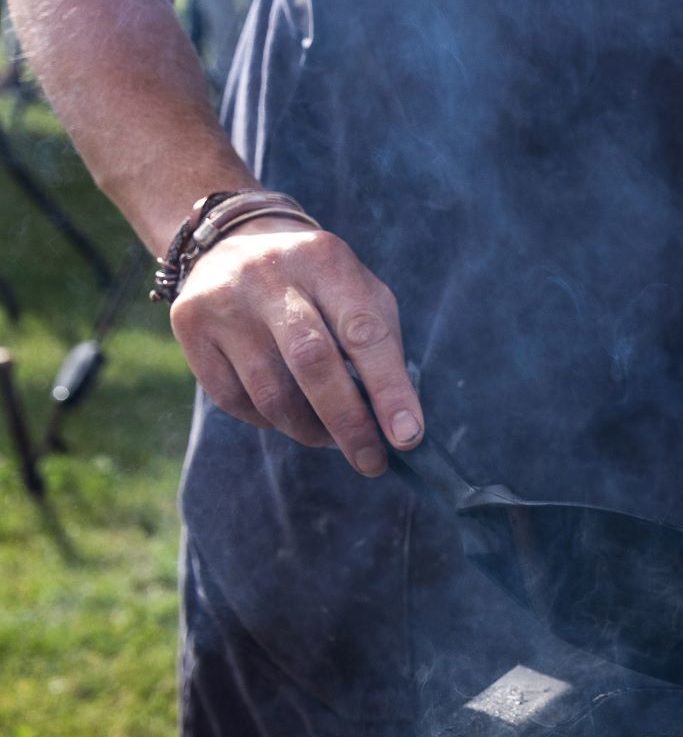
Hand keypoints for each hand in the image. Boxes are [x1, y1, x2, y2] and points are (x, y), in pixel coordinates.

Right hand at [169, 217, 422, 475]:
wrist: (234, 245)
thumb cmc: (320, 288)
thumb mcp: (360, 297)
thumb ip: (382, 353)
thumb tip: (398, 430)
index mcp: (325, 260)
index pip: (364, 332)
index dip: (389, 390)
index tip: (408, 438)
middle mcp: (269, 274)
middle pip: (312, 362)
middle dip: (349, 423)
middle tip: (371, 462)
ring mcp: (224, 300)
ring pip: (272, 394)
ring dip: (310, 430)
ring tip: (331, 436)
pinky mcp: (190, 325)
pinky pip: (236, 401)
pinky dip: (270, 421)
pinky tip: (286, 411)